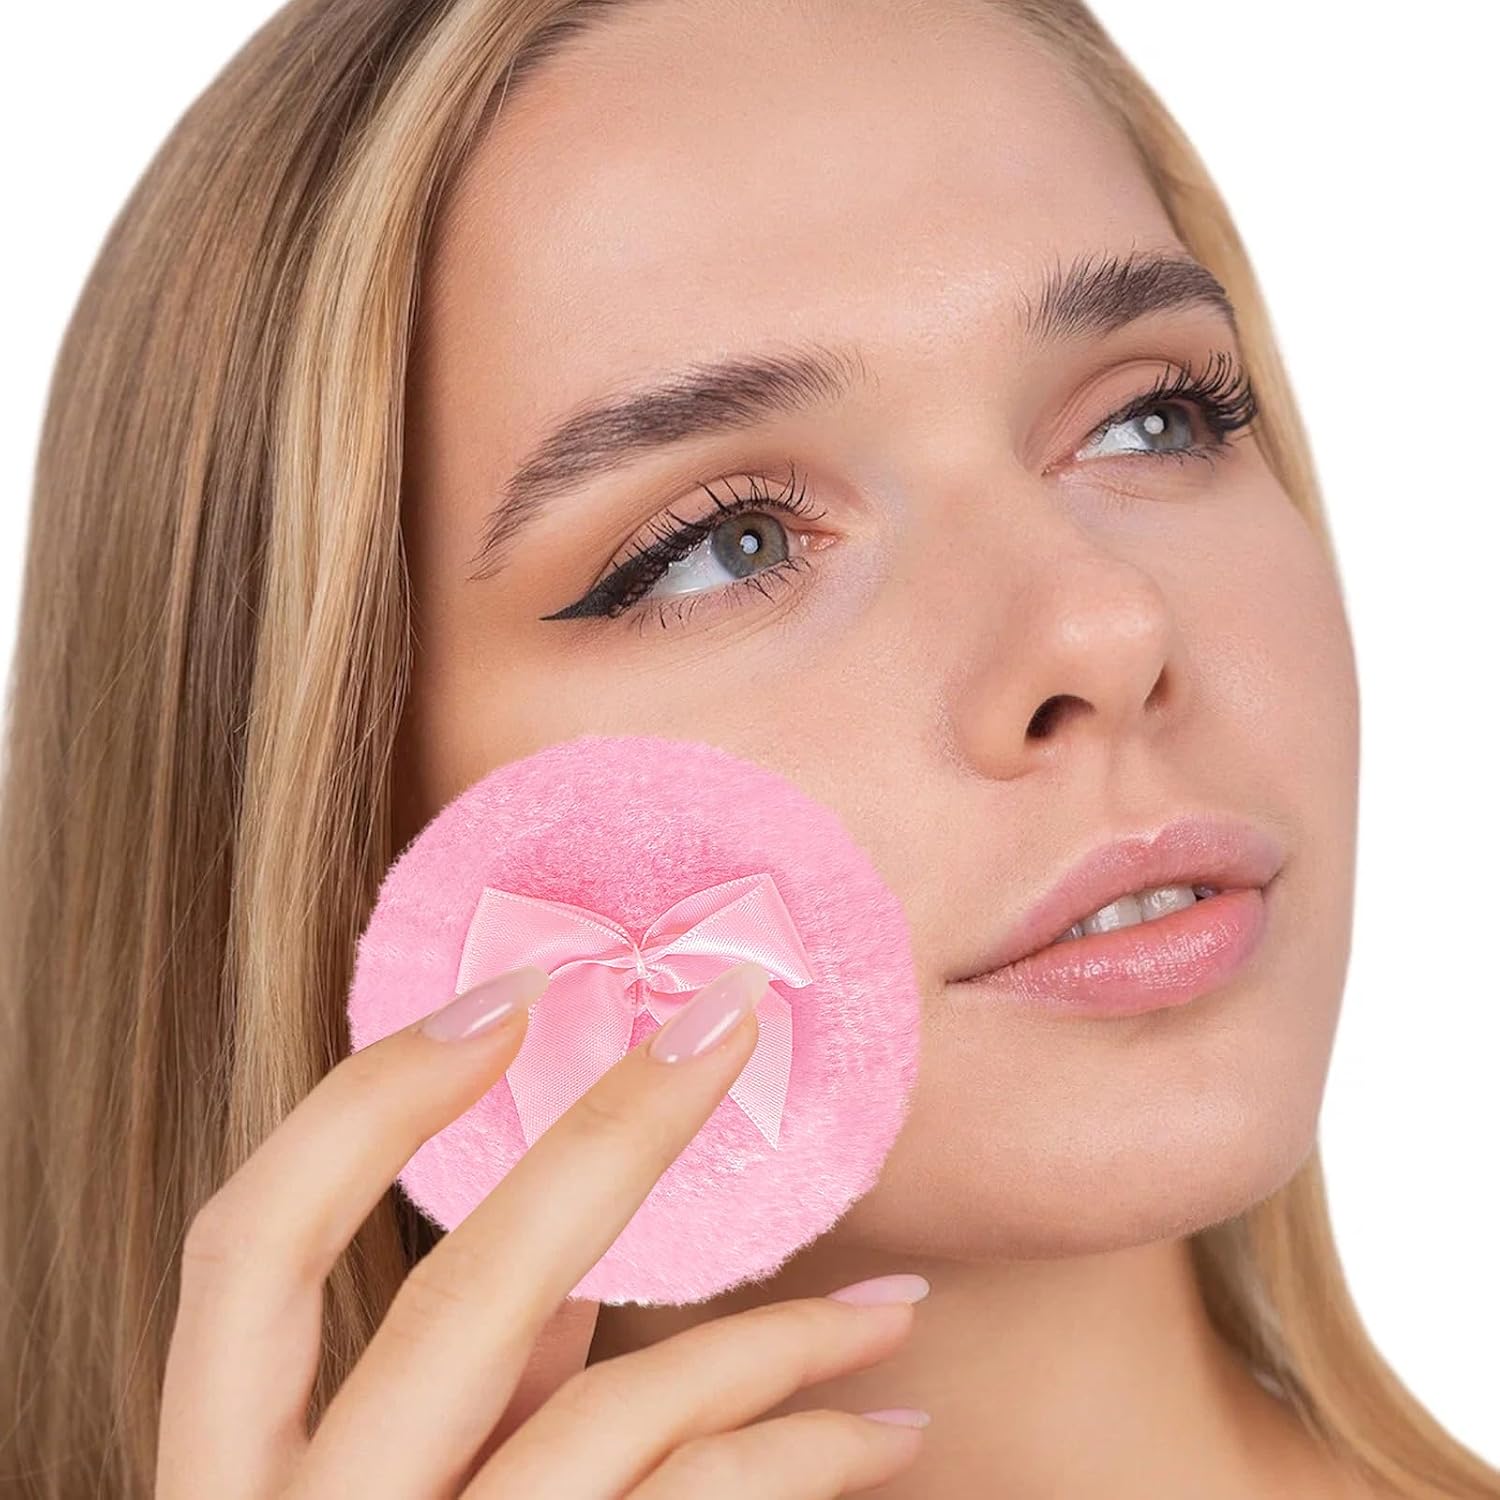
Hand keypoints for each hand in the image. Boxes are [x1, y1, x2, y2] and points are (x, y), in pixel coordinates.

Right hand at [156, 959, 929, 1497]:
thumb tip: (582, 1254)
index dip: (367, 1104)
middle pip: (458, 1302)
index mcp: (228, 1475)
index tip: (517, 992)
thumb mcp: (392, 1495)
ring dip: (777, 1340)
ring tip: (892, 1305)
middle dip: (608, 1140)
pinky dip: (796, 1454)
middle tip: (732, 1022)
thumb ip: (459, 1387)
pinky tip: (879, 1430)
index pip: (246, 1242)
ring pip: (611, 1418)